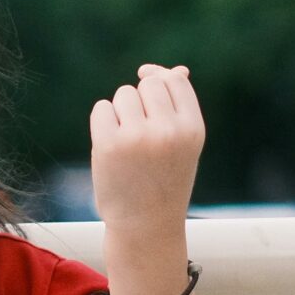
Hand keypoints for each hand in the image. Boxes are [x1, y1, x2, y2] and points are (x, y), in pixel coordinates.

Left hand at [89, 63, 206, 238]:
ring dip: (121, 111)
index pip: (174, 81)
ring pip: (123, 94)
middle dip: (140, 100)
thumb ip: (180, 106)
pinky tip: (111, 145)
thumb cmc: (165, 181)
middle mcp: (169, 131)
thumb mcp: (183, 144)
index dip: (160, 79)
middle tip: (142, 133)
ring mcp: (138, 137)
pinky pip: (101, 108)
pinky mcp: (109, 144)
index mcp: (193, 129)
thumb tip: (178, 68)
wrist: (146, 226)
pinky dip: (103, 121)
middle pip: (147, 84)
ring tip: (129, 143)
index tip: (150, 92)